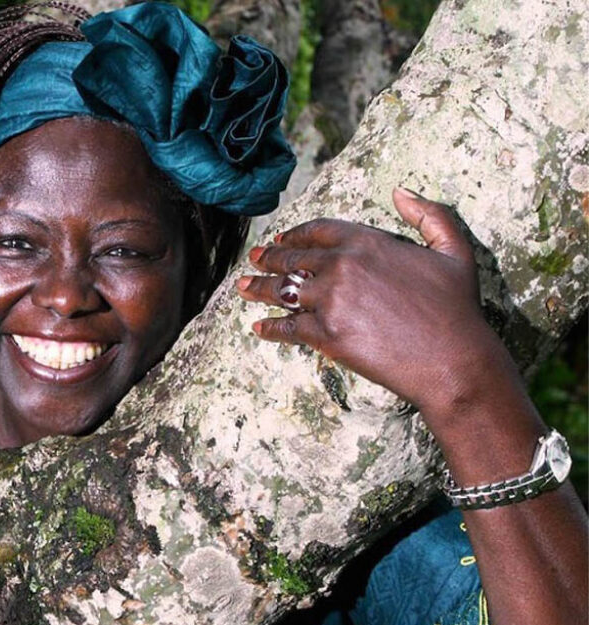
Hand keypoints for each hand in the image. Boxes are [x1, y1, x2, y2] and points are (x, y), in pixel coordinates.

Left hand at [236, 187, 510, 414]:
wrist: (452, 359)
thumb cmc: (456, 308)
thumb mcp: (453, 249)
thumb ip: (429, 215)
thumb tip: (400, 192)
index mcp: (367, 241)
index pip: (318, 230)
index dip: (296, 234)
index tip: (283, 238)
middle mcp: (342, 266)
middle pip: (294, 258)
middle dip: (270, 258)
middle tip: (255, 258)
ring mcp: (329, 300)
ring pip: (283, 290)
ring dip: (258, 288)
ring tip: (243, 287)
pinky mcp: (324, 334)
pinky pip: (287, 327)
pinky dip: (270, 328)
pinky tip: (259, 327)